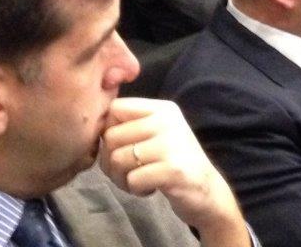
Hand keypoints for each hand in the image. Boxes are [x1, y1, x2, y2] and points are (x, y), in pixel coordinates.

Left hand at [100, 99, 247, 245]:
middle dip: (112, 161)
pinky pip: (132, 179)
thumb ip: (131, 126)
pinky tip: (151, 187)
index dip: (109, 130)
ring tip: (141, 179)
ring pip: (117, 159)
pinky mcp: (173, 169)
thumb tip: (94, 129)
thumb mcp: (157, 134)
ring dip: (122, 178)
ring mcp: (171, 144)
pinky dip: (136, 189)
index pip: (116, 108)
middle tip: (130, 171)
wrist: (207, 191)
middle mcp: (167, 121)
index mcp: (162, 109)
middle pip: (111, 137)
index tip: (122, 147)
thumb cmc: (174, 162)